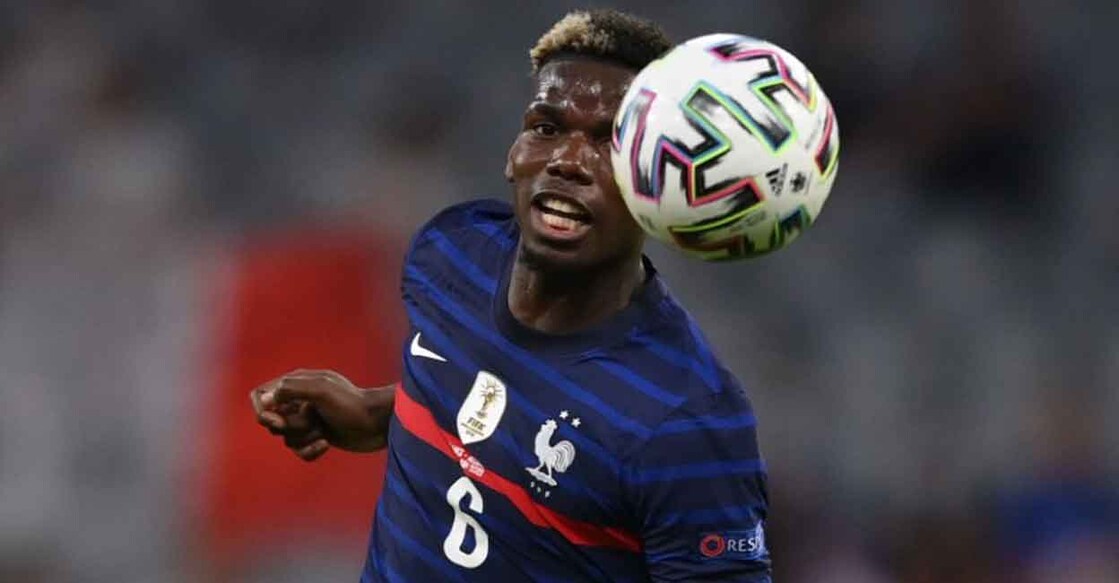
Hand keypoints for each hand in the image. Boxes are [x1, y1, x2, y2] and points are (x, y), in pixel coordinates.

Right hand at [250, 369, 394, 460]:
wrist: (378, 422)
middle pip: (271, 421)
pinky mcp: (316, 437)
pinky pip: (298, 450)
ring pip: (285, 438)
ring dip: (303, 438)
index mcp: (297, 383)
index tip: (276, 420)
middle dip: (290, 426)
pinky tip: (326, 444)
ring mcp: (308, 420)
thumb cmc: (352, 403)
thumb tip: (265, 400)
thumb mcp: (322, 390)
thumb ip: (292, 389)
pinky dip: (310, 451)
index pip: (260, 395)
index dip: (262, 410)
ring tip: (324, 431)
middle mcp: (299, 401)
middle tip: (312, 421)